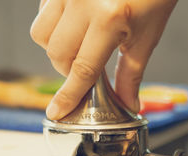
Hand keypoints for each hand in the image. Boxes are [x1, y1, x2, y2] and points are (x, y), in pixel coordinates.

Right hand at [30, 0, 176, 119]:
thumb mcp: (147, 35)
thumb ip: (131, 73)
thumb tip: (127, 103)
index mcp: (109, 18)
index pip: (82, 69)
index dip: (68, 96)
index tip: (56, 112)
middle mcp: (82, 1)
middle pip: (56, 54)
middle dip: (68, 69)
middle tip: (86, 64)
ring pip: (41, 33)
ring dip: (56, 47)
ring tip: (78, 42)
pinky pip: (43, 11)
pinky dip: (54, 24)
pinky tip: (74, 21)